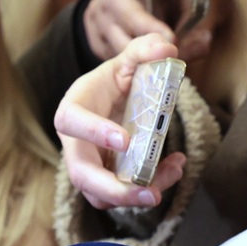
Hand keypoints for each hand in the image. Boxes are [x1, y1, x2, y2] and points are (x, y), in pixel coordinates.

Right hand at [55, 34, 187, 211]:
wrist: (112, 101)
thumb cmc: (113, 83)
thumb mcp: (126, 62)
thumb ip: (143, 51)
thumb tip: (166, 47)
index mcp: (73, 108)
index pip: (72, 121)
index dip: (93, 132)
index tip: (125, 140)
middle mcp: (75, 144)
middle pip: (82, 175)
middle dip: (114, 190)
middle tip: (149, 193)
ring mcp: (89, 166)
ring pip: (101, 195)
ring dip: (134, 197)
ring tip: (166, 182)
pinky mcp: (107, 180)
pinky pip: (123, 194)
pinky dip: (150, 184)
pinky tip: (174, 166)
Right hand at [83, 0, 212, 63]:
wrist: (100, 13)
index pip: (127, 15)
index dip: (147, 27)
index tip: (169, 37)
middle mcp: (108, 27)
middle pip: (129, 46)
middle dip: (155, 52)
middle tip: (179, 53)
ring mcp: (112, 50)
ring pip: (136, 64)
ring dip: (165, 62)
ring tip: (193, 50)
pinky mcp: (121, 66)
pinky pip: (143, 72)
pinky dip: (167, 68)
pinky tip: (191, 54)